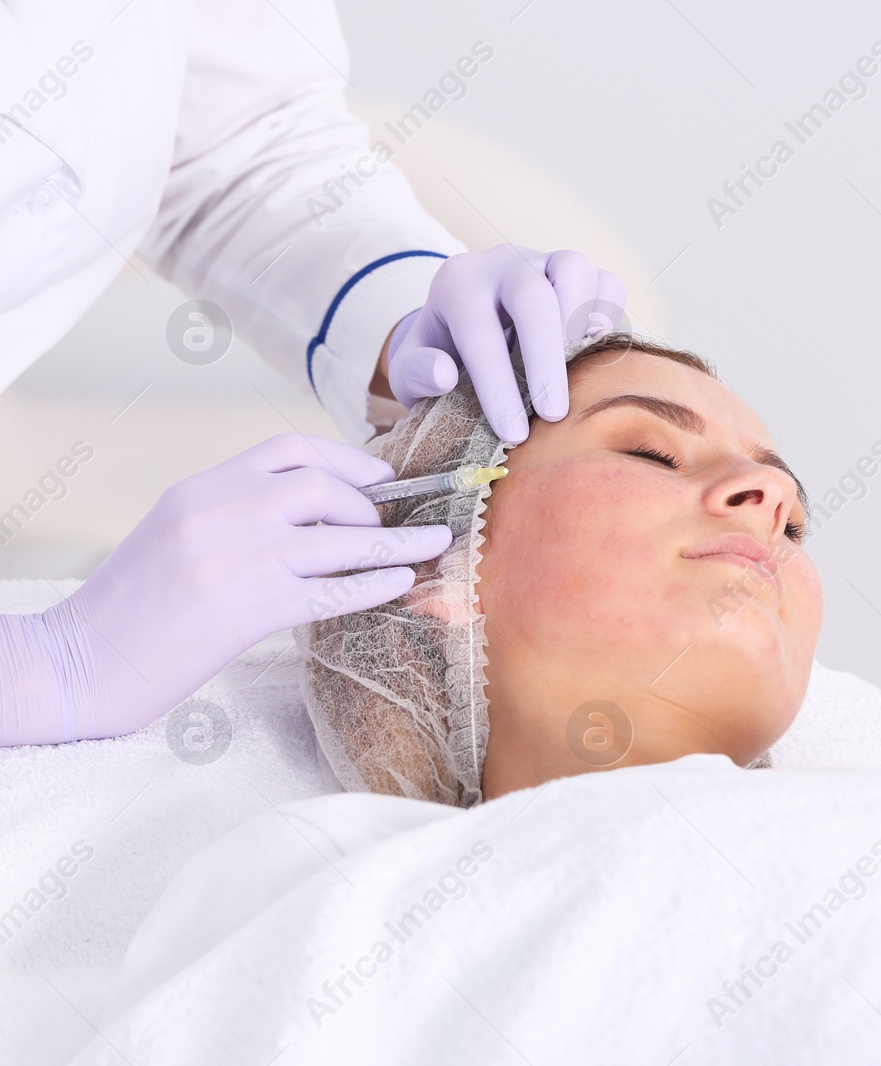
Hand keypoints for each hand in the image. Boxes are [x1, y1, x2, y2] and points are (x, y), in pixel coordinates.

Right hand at [0, 434, 451, 745]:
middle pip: (321, 485)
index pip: (287, 448)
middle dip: (369, 503)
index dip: (346, 458)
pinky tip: (402, 583)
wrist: (84, 661)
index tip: (382, 476)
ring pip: (338, 536)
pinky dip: (375, 583)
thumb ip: (238, 510)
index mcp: (200, 487)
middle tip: (391, 524)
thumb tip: (316, 508)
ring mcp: (236, 559)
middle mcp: (220, 513)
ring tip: (434, 545)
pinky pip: (334, 590)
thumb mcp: (176, 532)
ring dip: (396, 541)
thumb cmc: (134, 605)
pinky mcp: (250, 610)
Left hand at [382, 244, 628, 442]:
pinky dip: (608, 317)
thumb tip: (442, 373)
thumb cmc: (441, 356)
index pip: (479, 331)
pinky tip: (593, 355)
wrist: (466, 326)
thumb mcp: (409, 372)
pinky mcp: (579, 275)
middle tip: (553, 414)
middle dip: (545, 359)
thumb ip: (415, 373)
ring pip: (574, 269)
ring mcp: (545, 262)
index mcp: (457, 284)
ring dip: (581, 323)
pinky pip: (607, 283)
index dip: (497, 384)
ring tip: (579, 371)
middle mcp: (503, 264)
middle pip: (532, 296)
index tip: (512, 433)